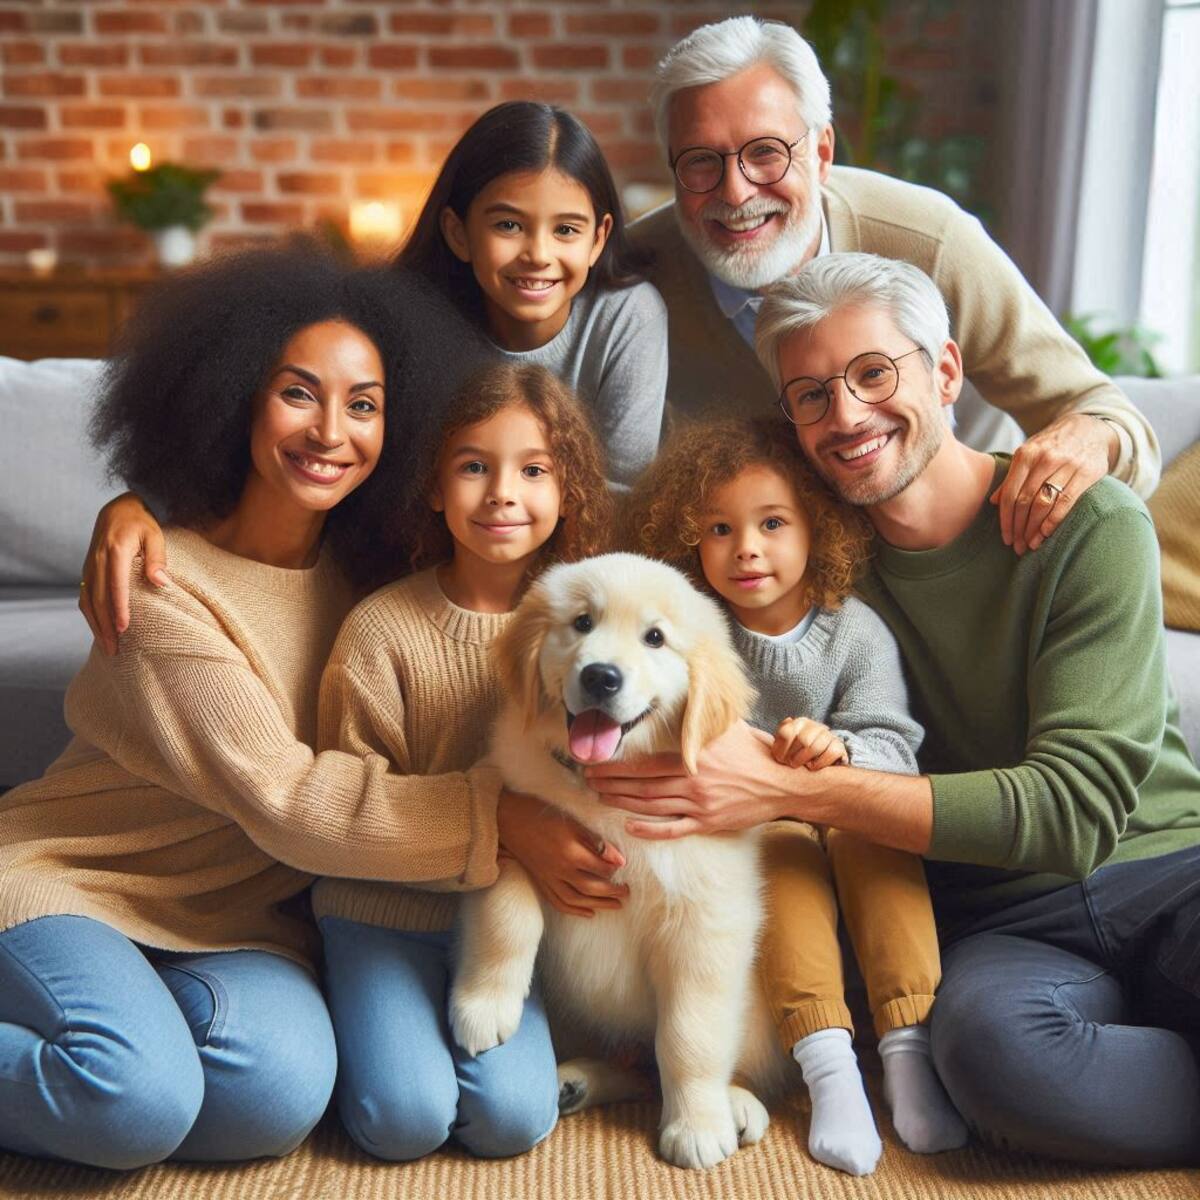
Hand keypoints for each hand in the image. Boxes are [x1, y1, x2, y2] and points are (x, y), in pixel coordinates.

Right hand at [79, 492, 168, 655]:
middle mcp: (97, 561)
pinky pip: (85, 596)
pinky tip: (99, 630)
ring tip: (107, 647)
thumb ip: (157, 558)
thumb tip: (160, 582)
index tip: (124, 629)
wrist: (117, 509)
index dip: (118, 609)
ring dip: (96, 625)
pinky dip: (90, 616)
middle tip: (115, 649)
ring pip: (88, 601)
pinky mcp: (87, 571)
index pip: (116, 586)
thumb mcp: (155, 535)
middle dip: (106, 626)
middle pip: (99, 599)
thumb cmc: (141, 523)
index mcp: (115, 551)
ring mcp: (89, 567)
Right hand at [496, 789, 627, 918]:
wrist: (508, 820)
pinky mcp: (540, 882)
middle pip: (591, 888)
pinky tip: (589, 913)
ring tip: (616, 905)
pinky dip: (574, 910)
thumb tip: (619, 860)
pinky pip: (558, 902)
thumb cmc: (541, 815)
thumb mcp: (572, 822)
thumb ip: (595, 841)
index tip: (626, 868)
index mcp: (570, 852)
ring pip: (577, 900)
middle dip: (612, 892)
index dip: (615, 870)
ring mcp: (548, 878)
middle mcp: (560, 870)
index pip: (601, 869)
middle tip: (627, 892)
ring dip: (598, 905)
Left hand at [584, 719, 794, 840]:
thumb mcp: (728, 727)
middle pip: (642, 786)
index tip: (597, 764)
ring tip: (600, 798)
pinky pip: (673, 830)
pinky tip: (629, 827)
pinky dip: (649, 831)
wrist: (782, 783)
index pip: (646, 763)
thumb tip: (686, 689)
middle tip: (588, 782)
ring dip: (622, 804)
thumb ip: (702, 717)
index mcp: (694, 757)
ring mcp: (700, 805)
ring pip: (652, 807)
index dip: (617, 766)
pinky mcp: (708, 823)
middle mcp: (694, 782)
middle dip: (611, 784)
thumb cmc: (754, 752)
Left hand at [772, 717, 847, 770]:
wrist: (822, 755)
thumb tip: (787, 722)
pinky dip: (820, 763)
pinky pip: (831, 753)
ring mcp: (827, 735)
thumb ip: (781, 736)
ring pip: (815, 747)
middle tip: (792, 764)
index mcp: (799, 723)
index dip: (781, 749)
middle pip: (802, 740)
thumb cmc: (798, 751)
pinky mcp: (839, 745)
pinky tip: (814, 767)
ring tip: (803, 766)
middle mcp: (814, 726)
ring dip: (805, 760)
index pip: (786, 733)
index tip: (781, 759)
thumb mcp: (786, 743)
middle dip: (794, 757)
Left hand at [990, 412, 1114, 554]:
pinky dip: (1054, 521)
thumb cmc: (1052, 446)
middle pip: (1025, 501)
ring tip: (1030, 544)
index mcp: (1026, 454)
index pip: (1011, 493)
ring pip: (1044, 503)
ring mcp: (1067, 464)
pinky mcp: (1088, 472)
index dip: (1006, 519)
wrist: (1090, 427)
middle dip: (1019, 528)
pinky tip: (1046, 534)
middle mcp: (1045, 458)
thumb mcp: (1029, 454)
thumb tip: (994, 502)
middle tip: (1017, 546)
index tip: (1005, 537)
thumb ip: (1013, 477)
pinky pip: (1067, 501)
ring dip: (1034, 528)